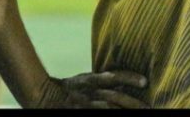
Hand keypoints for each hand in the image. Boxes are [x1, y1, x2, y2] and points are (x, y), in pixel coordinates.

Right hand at [34, 70, 149, 108]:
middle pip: (114, 96)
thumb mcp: (84, 81)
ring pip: (106, 107)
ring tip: (140, 112)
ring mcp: (84, 102)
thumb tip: (123, 83)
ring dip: (122, 111)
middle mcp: (89, 91)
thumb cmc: (66, 88)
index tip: (145, 81)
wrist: (40, 94)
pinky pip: (95, 113)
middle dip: (132, 102)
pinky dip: (106, 113)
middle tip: (149, 107)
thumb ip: (102, 81)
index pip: (113, 76)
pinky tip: (117, 116)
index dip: (129, 78)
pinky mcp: (79, 110)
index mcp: (91, 80)